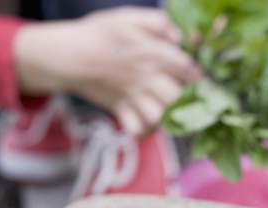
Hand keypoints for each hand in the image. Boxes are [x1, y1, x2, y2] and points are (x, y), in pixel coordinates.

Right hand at [13, 8, 196, 134]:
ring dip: (165, 117)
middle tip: (186, 99)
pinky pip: (135, 129)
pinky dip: (143, 131)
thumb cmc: (99, 33)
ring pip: (158, 117)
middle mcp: (144, 77)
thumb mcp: (129, 17)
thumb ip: (158, 23)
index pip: (187, 67)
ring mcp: (131, 96)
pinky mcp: (119, 109)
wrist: (69, 55)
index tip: (198, 78)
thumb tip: (178, 37)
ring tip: (167, 112)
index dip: (197, 74)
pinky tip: (147, 124)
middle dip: (185, 99)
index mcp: (151, 52)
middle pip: (176, 97)